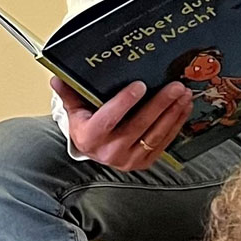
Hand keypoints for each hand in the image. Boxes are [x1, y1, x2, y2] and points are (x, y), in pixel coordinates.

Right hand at [53, 78, 191, 170]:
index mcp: (90, 137)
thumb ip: (70, 92)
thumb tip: (57, 78)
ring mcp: (129, 160)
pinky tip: (184, 108)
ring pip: (155, 135)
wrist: (94, 151)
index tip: (140, 85)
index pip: (108, 118)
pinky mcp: (143, 162)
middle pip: (138, 126)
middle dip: (159, 104)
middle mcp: (110, 152)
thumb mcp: (75, 110)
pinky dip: (176, 124)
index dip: (124, 102)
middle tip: (174, 86)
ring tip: (183, 94)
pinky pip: (164, 142)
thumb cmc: (86, 126)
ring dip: (172, 113)